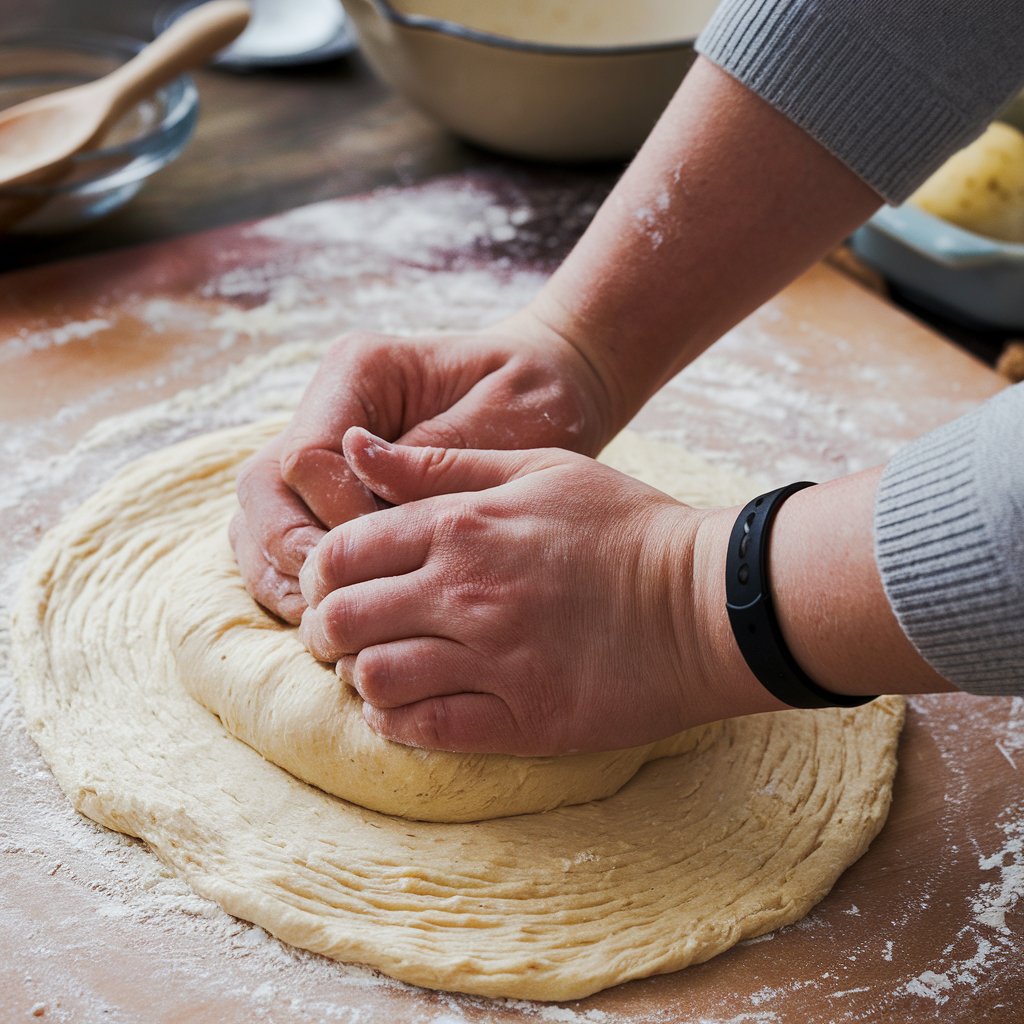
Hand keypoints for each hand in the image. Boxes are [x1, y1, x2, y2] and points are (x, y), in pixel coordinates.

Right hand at [230, 310, 618, 623]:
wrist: (551, 386)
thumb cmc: (537, 395)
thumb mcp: (507, 418)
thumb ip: (436, 462)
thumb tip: (367, 515)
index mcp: (361, 371)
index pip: (308, 459)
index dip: (340, 521)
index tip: (397, 558)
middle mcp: (329, 406)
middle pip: (264, 490)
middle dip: (293, 556)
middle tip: (339, 608)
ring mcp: (324, 446)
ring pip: (260, 518)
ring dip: (284, 576)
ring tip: (328, 626)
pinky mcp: (332, 486)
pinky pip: (283, 539)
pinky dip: (297, 581)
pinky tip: (336, 618)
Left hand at [297, 428, 778, 755]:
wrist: (706, 600)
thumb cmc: (623, 526)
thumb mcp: (535, 469)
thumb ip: (439, 463)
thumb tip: (352, 445)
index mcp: (461, 527)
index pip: (338, 554)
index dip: (318, 575)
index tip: (334, 586)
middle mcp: (465, 593)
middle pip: (340, 620)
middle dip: (323, 630)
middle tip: (339, 635)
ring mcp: (493, 660)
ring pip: (373, 680)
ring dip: (359, 678)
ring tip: (375, 671)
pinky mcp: (522, 718)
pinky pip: (425, 730)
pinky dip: (396, 724)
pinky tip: (404, 710)